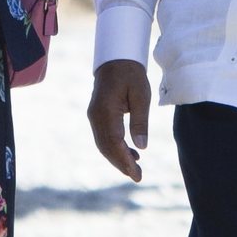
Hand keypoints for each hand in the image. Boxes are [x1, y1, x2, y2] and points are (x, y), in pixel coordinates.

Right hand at [87, 59, 150, 181]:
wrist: (115, 60)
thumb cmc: (131, 75)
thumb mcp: (141, 96)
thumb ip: (140, 121)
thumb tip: (141, 146)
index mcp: (105, 111)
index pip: (114, 142)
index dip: (124, 160)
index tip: (136, 173)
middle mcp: (96, 116)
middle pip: (106, 147)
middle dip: (121, 164)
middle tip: (137, 177)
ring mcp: (94, 117)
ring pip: (103, 144)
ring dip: (117, 158)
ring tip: (135, 168)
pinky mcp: (97, 116)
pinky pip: (104, 137)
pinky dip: (115, 148)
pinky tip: (130, 153)